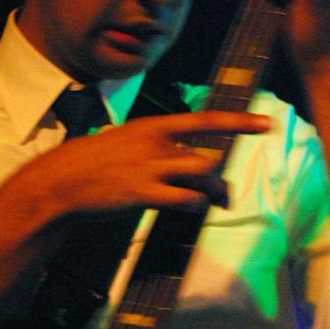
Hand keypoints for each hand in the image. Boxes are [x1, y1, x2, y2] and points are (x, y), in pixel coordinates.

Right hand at [21, 110, 269, 218]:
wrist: (62, 179)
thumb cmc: (97, 161)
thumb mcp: (128, 141)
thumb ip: (159, 149)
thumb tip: (189, 163)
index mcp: (154, 126)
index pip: (206, 121)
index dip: (240, 122)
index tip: (267, 124)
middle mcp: (156, 143)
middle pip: (207, 161)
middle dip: (221, 182)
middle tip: (227, 197)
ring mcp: (150, 168)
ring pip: (202, 177)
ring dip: (214, 194)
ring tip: (216, 204)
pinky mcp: (142, 193)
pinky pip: (183, 199)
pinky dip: (194, 204)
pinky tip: (191, 207)